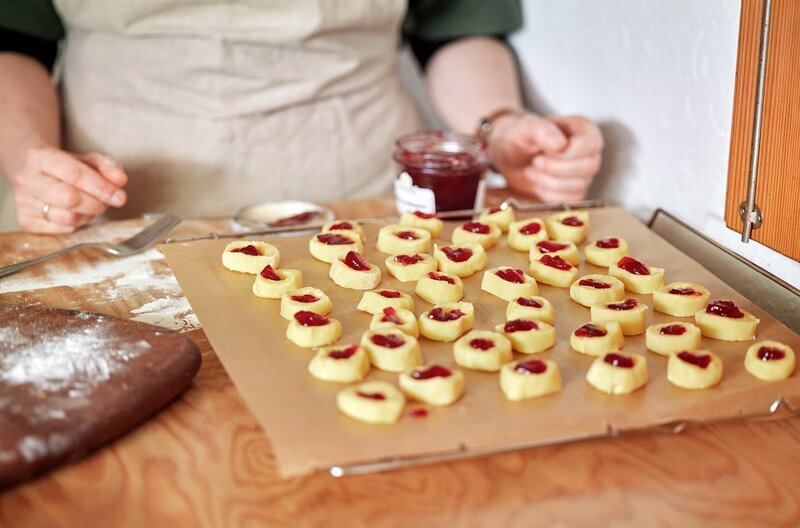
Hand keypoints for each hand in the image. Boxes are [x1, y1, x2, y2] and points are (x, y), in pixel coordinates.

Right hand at [9, 147, 127, 232]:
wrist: (36, 175)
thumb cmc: (67, 168)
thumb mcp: (89, 160)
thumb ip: (108, 166)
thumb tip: (120, 180)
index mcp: (39, 156)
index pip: (74, 174)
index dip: (101, 187)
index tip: (120, 196)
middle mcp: (25, 179)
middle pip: (70, 198)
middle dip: (96, 203)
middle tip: (106, 202)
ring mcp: (22, 202)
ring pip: (67, 217)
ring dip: (88, 215)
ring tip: (90, 206)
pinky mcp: (25, 222)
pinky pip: (62, 230)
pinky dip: (77, 224)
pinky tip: (76, 214)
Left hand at [490, 113, 603, 202]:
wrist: (510, 156)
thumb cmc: (521, 137)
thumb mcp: (526, 128)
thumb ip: (543, 130)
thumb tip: (560, 144)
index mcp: (583, 129)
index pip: (592, 143)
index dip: (569, 152)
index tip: (545, 151)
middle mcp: (589, 152)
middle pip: (588, 167)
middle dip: (555, 168)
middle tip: (535, 161)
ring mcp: (584, 175)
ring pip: (578, 186)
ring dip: (548, 181)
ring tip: (532, 169)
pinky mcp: (574, 193)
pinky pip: (569, 200)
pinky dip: (547, 194)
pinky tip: (536, 182)